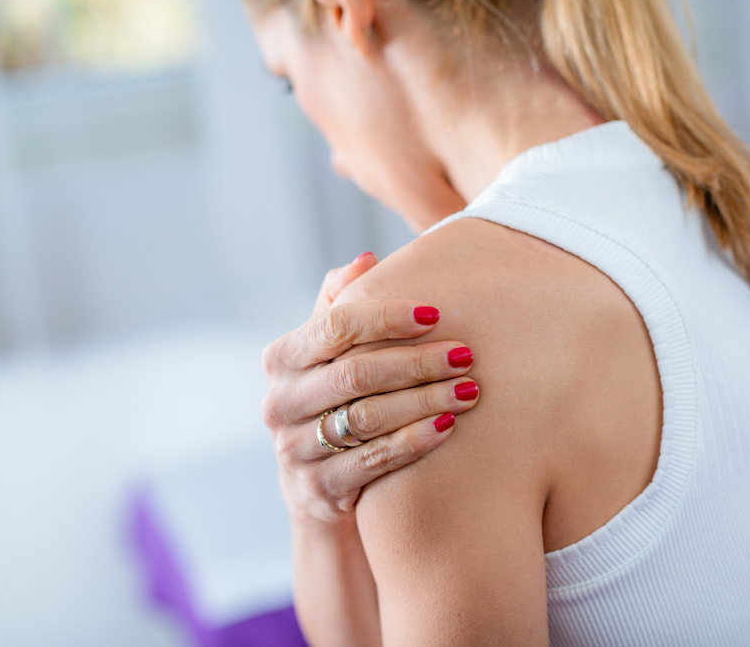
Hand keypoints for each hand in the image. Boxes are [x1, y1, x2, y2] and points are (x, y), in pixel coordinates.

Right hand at [261, 254, 478, 525]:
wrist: (317, 491)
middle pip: (356, 373)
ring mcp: (294, 450)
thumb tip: (366, 258)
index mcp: (281, 359)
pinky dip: (415, 440)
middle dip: (417, 361)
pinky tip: (449, 426)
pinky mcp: (318, 489)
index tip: (435, 313)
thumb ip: (341, 307)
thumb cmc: (335, 404)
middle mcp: (279, 402)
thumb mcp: (328, 357)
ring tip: (470, 390)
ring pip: (368, 418)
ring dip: (425, 401)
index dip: (386, 317)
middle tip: (465, 355)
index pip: (335, 326)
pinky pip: (374, 460)